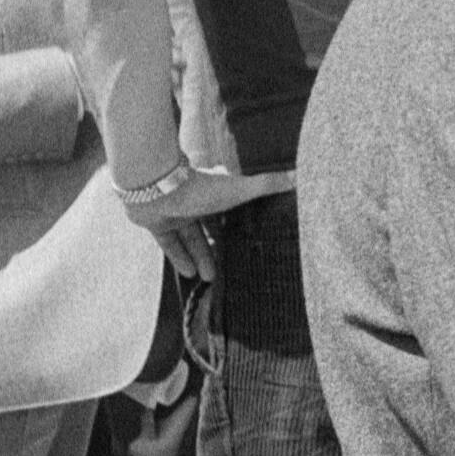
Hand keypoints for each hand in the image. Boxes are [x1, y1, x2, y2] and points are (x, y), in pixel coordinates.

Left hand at [123, 169, 289, 277]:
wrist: (156, 188)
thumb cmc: (200, 187)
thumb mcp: (239, 189)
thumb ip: (268, 185)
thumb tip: (298, 176)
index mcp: (216, 193)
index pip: (228, 212)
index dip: (235, 228)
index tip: (245, 242)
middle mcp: (196, 203)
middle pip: (209, 230)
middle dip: (217, 249)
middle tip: (227, 270)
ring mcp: (176, 213)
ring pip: (190, 239)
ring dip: (200, 257)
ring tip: (210, 278)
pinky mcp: (158, 223)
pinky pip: (170, 243)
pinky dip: (179, 257)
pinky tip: (188, 274)